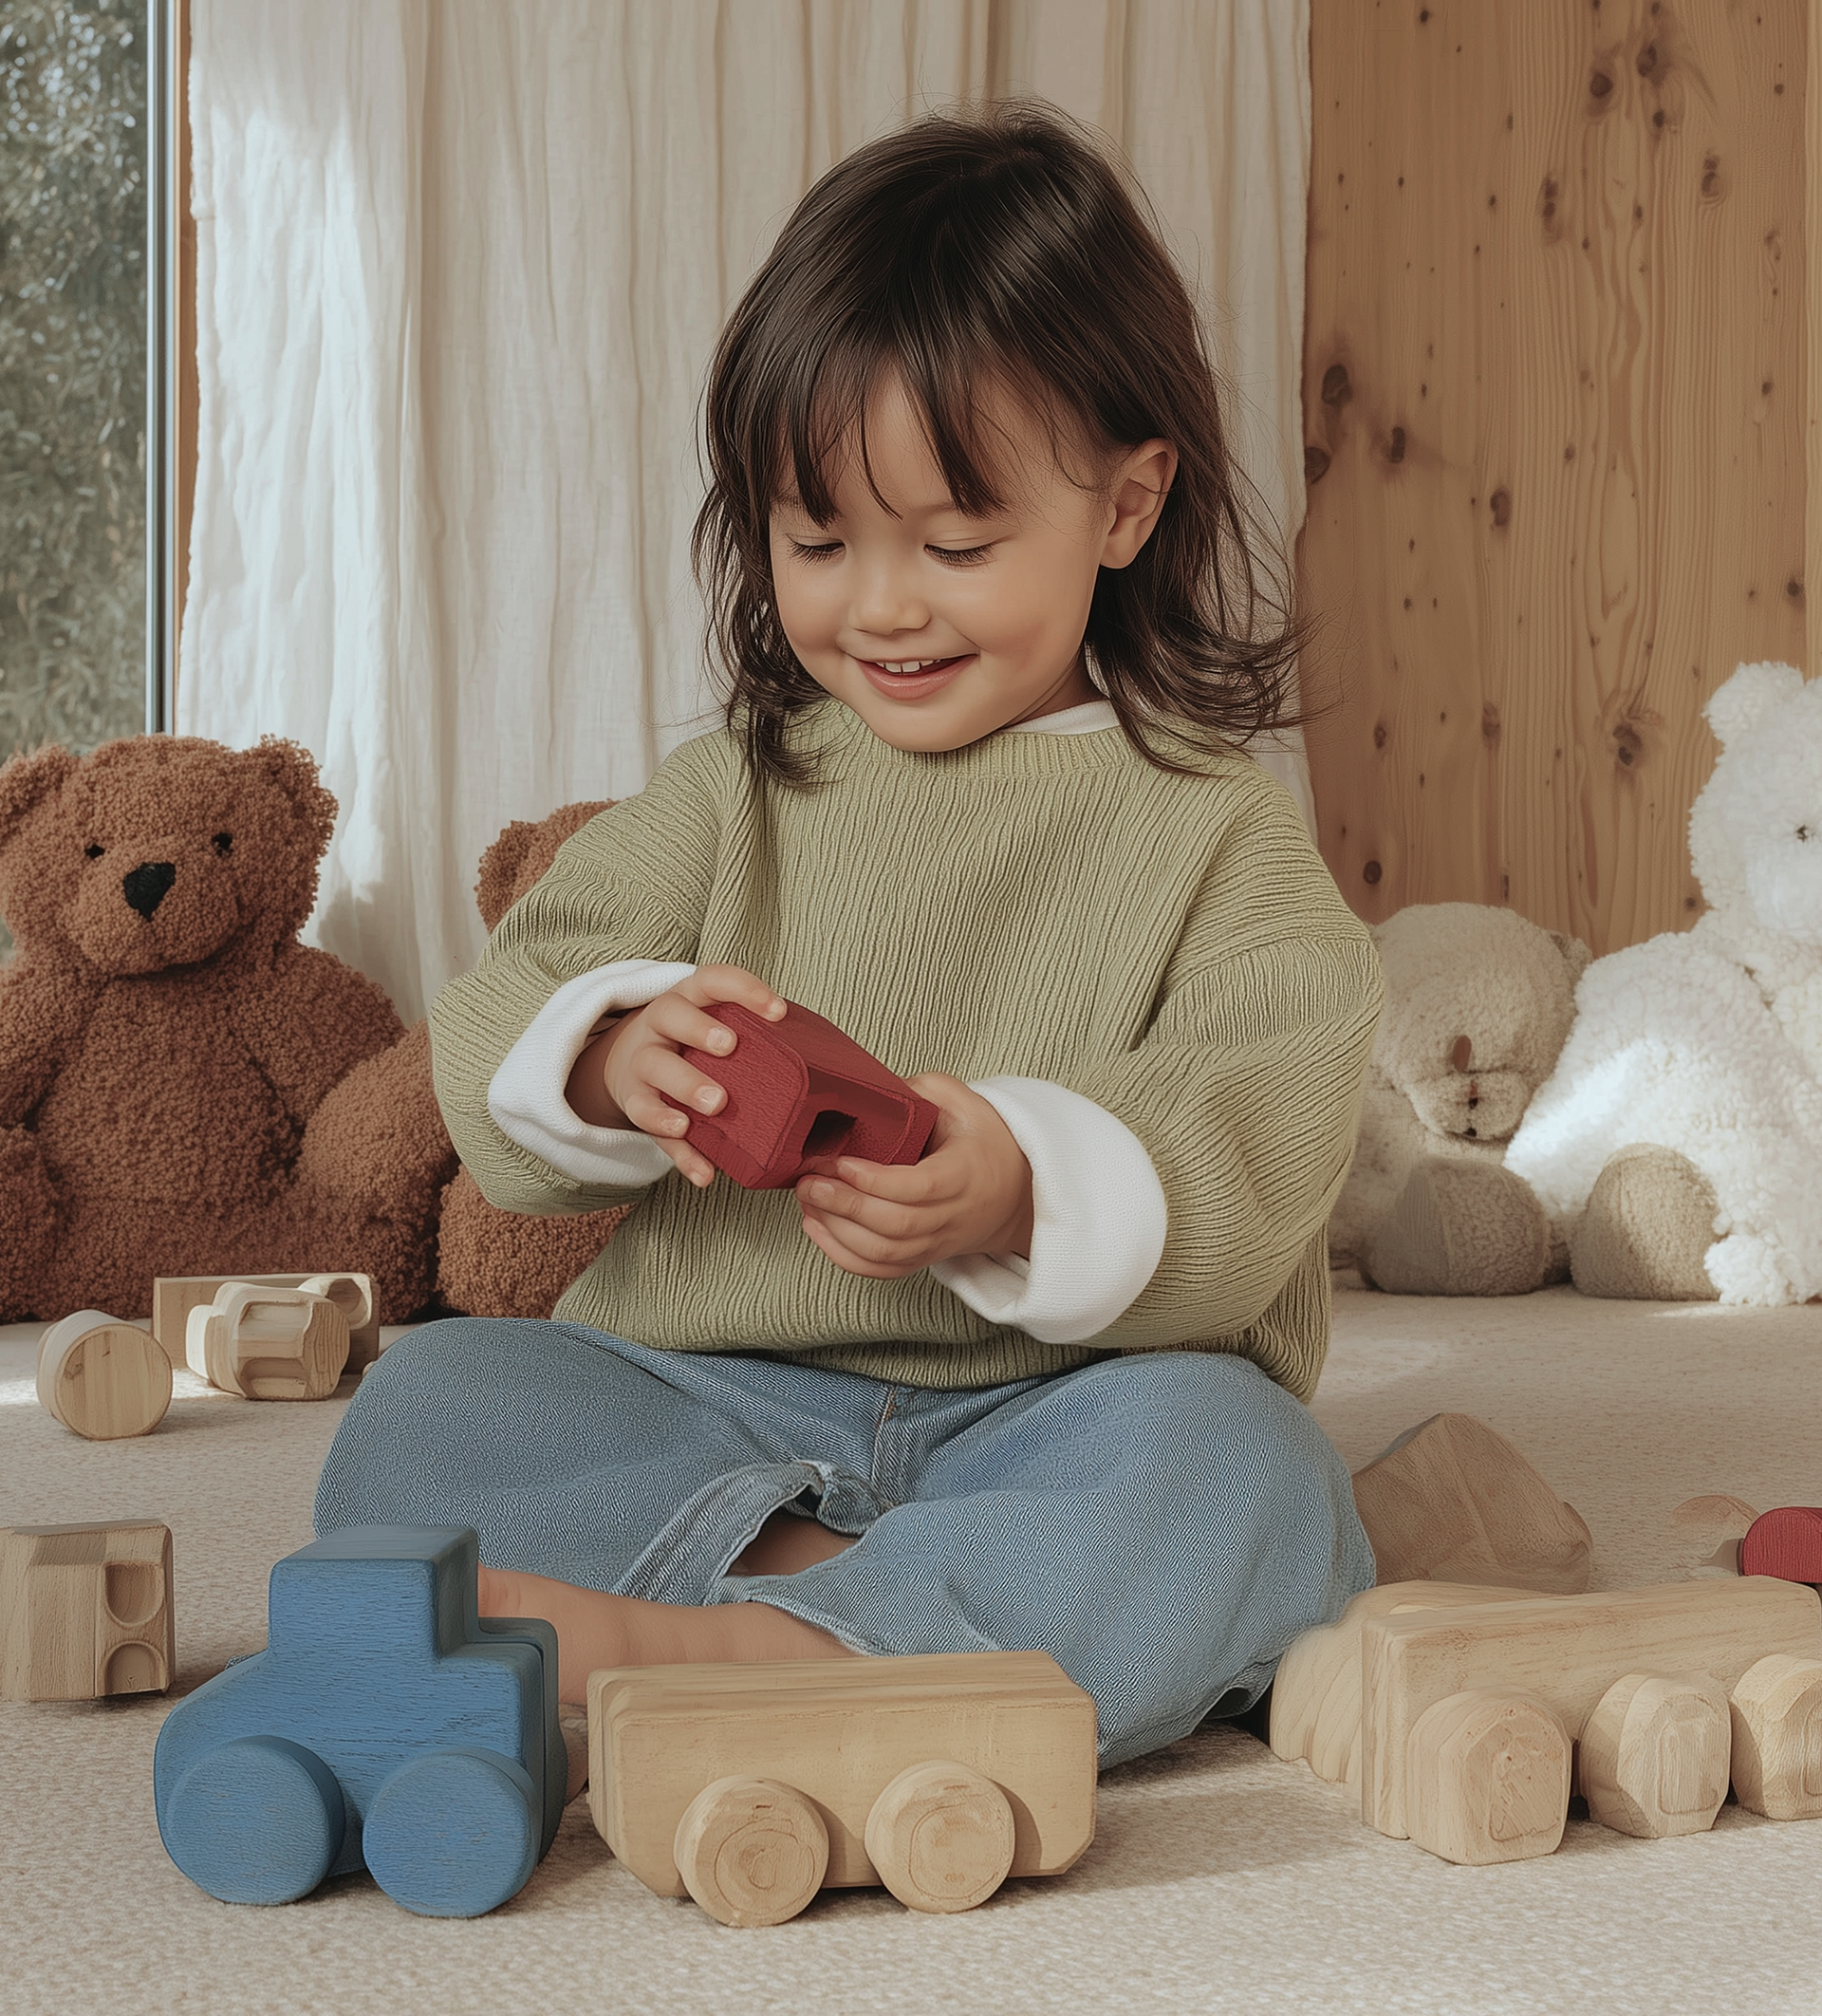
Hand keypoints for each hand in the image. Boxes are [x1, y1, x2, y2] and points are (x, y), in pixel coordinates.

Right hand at [563, 964, 784, 1187]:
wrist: (628, 1063)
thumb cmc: (693, 1046)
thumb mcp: (713, 1026)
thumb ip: (753, 1037)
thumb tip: (829, 1067)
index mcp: (690, 999)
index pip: (713, 980)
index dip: (744, 989)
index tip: (777, 1011)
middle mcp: (660, 1025)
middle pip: (672, 1015)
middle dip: (700, 1029)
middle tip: (729, 1047)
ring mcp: (642, 1062)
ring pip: (655, 1066)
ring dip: (685, 1084)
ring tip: (715, 1105)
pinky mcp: (635, 1102)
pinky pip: (651, 1126)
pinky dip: (680, 1152)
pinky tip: (704, 1171)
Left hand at [793, 1073, 1033, 1278]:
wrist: (1017, 1194)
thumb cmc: (985, 1142)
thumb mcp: (963, 1102)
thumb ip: (919, 1090)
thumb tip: (870, 1091)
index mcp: (965, 1175)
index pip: (919, 1187)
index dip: (875, 1181)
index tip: (842, 1163)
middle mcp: (952, 1216)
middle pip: (895, 1225)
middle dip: (844, 1206)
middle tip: (809, 1181)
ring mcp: (936, 1243)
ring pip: (883, 1254)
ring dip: (836, 1230)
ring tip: (807, 1199)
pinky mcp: (921, 1258)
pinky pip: (879, 1270)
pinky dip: (841, 1255)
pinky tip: (817, 1226)